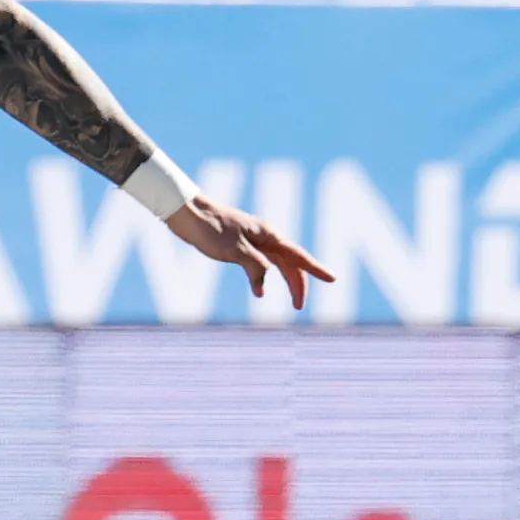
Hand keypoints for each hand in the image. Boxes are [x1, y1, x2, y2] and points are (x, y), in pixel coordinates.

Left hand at [166, 193, 333, 307]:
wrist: (187, 213)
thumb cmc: (209, 228)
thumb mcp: (234, 250)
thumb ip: (255, 267)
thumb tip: (264, 287)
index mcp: (269, 234)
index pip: (298, 256)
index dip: (315, 269)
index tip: (333, 279)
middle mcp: (265, 236)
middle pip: (290, 262)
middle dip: (298, 283)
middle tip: (299, 306)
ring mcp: (253, 240)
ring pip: (277, 263)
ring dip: (285, 281)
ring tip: (293, 301)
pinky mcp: (240, 244)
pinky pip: (261, 263)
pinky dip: (264, 276)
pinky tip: (260, 288)